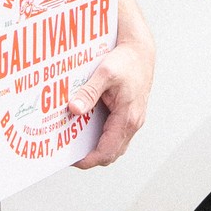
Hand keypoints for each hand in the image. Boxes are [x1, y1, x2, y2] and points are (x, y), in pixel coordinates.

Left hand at [69, 36, 153, 168]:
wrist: (140, 50)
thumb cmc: (126, 61)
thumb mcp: (104, 73)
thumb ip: (89, 92)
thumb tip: (75, 109)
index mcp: (127, 118)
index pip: (107, 151)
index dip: (89, 160)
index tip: (72, 160)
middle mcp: (133, 123)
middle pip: (111, 153)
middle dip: (91, 157)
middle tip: (69, 153)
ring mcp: (133, 120)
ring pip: (115, 145)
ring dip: (97, 148)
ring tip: (76, 143)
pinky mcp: (130, 114)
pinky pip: (116, 134)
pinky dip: (102, 137)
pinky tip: (87, 128)